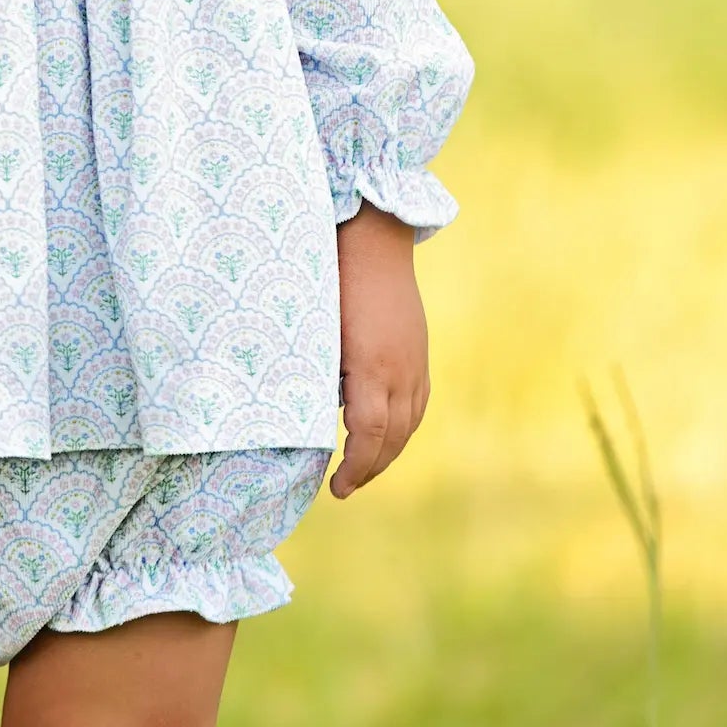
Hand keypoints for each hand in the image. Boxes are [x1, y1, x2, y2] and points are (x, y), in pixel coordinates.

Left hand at [331, 201, 429, 498]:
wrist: (374, 239)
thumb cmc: (333, 280)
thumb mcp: (317, 330)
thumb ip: (318, 374)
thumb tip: (307, 415)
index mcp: (371, 366)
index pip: (369, 435)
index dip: (354, 467)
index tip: (334, 487)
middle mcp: (401, 370)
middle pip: (392, 437)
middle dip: (370, 468)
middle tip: (344, 486)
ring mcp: (415, 361)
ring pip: (410, 424)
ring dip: (388, 452)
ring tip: (363, 468)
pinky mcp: (419, 351)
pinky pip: (418, 403)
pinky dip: (403, 427)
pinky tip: (388, 434)